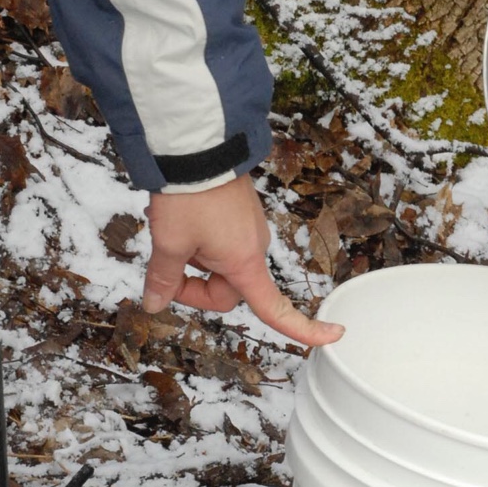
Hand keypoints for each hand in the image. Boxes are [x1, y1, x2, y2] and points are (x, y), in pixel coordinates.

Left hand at [143, 176, 341, 347]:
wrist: (200, 149)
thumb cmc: (191, 198)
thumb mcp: (169, 243)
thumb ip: (163, 278)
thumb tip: (154, 303)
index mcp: (244, 264)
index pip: (275, 309)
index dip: (303, 328)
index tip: (333, 336)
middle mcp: (254, 249)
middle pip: (228, 289)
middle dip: (195, 286)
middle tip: (164, 268)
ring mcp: (248, 231)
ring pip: (219, 264)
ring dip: (194, 258)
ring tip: (172, 230)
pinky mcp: (240, 216)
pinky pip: (220, 243)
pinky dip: (198, 240)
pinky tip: (182, 217)